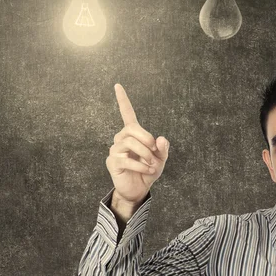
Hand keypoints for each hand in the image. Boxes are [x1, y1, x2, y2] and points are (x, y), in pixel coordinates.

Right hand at [105, 83, 169, 204]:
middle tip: (154, 151)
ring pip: (129, 143)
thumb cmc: (148, 170)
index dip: (123, 100)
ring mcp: (115, 151)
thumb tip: (161, 139)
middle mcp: (121, 139)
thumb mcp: (160, 158)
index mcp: (132, 134)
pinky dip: (141, 166)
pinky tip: (148, 170)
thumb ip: (163, 148)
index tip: (117, 85)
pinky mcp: (112, 163)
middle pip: (131, 130)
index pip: (127, 114)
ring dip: (145, 155)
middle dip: (146, 139)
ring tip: (152, 164)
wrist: (139, 189)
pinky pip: (127, 160)